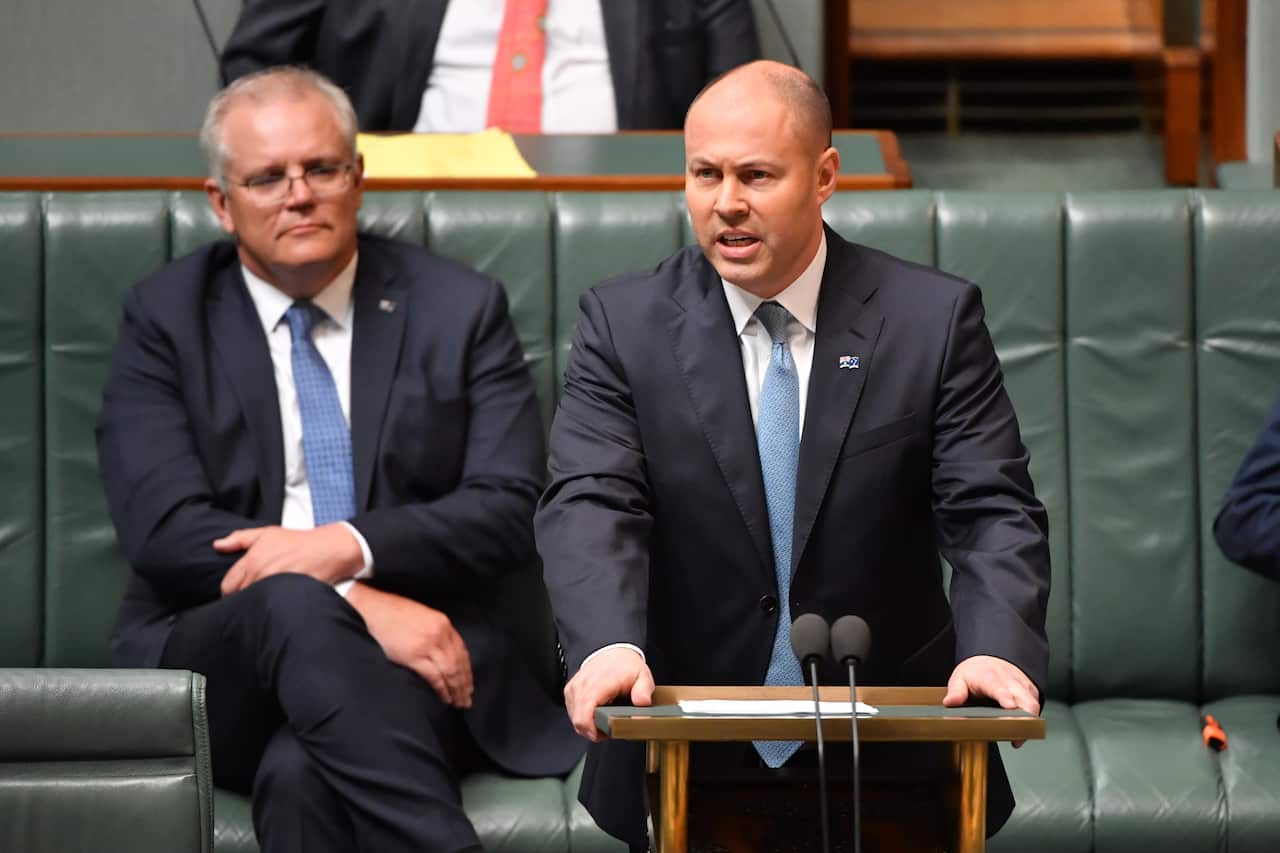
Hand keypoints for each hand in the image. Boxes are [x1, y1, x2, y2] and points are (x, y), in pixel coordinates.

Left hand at [216, 524, 362, 595]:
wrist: (329, 549)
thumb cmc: (299, 541)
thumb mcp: (268, 533)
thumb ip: (240, 538)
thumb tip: (217, 545)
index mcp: (252, 559)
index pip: (228, 586)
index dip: (230, 591)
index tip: (238, 592)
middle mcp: (261, 572)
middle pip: (239, 597)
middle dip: (242, 598)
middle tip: (252, 596)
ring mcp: (276, 584)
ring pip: (254, 603)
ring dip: (256, 603)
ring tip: (264, 600)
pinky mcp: (289, 594)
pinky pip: (272, 607)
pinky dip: (271, 606)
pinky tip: (276, 603)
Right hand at [346, 583, 473, 706]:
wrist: (375, 609)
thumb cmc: (396, 613)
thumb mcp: (424, 617)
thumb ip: (437, 634)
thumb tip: (445, 655)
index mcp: (443, 624)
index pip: (462, 651)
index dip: (467, 670)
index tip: (469, 684)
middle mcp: (440, 634)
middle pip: (459, 663)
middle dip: (465, 684)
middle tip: (467, 700)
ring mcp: (428, 645)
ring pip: (450, 671)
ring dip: (456, 690)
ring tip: (458, 703)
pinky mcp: (414, 656)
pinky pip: (434, 676)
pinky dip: (441, 689)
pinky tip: (444, 698)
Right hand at [563, 647, 653, 742]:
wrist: (613, 651)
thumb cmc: (626, 665)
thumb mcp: (643, 677)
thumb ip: (644, 692)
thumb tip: (642, 703)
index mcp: (597, 685)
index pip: (584, 718)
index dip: (595, 732)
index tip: (608, 732)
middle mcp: (582, 686)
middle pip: (579, 722)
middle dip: (594, 731)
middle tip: (609, 727)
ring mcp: (574, 688)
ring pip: (574, 719)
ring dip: (588, 724)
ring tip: (604, 717)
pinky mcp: (570, 690)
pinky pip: (572, 712)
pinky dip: (583, 716)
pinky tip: (596, 711)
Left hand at [943, 655, 1040, 746]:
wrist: (991, 661)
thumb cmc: (976, 673)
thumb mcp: (960, 678)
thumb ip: (956, 692)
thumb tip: (950, 703)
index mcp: (990, 678)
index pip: (1000, 688)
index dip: (1006, 697)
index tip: (1009, 706)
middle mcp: (1010, 681)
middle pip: (1023, 699)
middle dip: (1024, 716)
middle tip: (1016, 736)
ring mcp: (1022, 687)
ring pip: (1033, 704)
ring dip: (1029, 721)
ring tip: (1018, 738)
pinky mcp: (1031, 692)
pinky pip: (1036, 706)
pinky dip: (1032, 719)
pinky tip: (1022, 732)